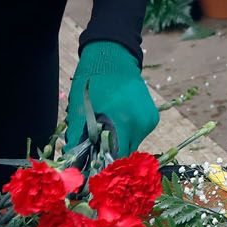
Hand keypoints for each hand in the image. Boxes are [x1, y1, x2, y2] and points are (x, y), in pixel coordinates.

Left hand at [65, 41, 158, 156]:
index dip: (102, 167)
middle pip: (125, 155)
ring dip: (118, 145)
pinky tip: (118, 122)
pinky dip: (127, 134)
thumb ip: (77, 140)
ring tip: (105, 132)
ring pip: (132, 146)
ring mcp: (149, 121)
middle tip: (95, 152)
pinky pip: (138, 135)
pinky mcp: (152, 118)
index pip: (116, 160)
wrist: (113, 57)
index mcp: (122, 122)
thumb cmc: (92, 83)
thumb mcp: (79, 110)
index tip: (91, 169)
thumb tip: (74, 166)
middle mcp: (141, 124)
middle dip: (110, 157)